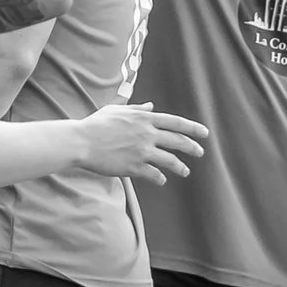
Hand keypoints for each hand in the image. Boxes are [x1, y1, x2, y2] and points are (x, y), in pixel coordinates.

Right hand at [73, 102, 207, 184]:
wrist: (82, 142)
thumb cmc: (96, 124)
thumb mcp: (118, 111)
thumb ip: (137, 108)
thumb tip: (151, 105)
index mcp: (144, 119)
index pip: (176, 122)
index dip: (193, 128)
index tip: (204, 133)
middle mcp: (147, 134)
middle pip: (178, 141)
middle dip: (192, 148)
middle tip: (200, 152)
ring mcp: (141, 151)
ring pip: (170, 160)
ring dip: (181, 167)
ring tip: (186, 171)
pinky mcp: (133, 167)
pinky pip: (153, 174)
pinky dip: (160, 178)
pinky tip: (162, 180)